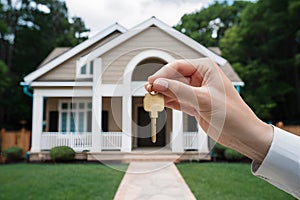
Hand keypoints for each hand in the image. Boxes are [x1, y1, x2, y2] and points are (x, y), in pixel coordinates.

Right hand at [146, 58, 272, 162]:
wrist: (242, 134)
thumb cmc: (232, 114)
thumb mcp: (203, 100)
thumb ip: (179, 90)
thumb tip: (159, 83)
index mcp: (206, 68)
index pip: (178, 66)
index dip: (162, 74)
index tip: (151, 82)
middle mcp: (200, 78)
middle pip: (173, 77)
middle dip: (161, 84)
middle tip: (149, 91)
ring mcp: (197, 91)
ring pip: (173, 89)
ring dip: (163, 94)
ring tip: (152, 98)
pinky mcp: (194, 103)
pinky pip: (177, 99)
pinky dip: (168, 102)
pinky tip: (160, 104)